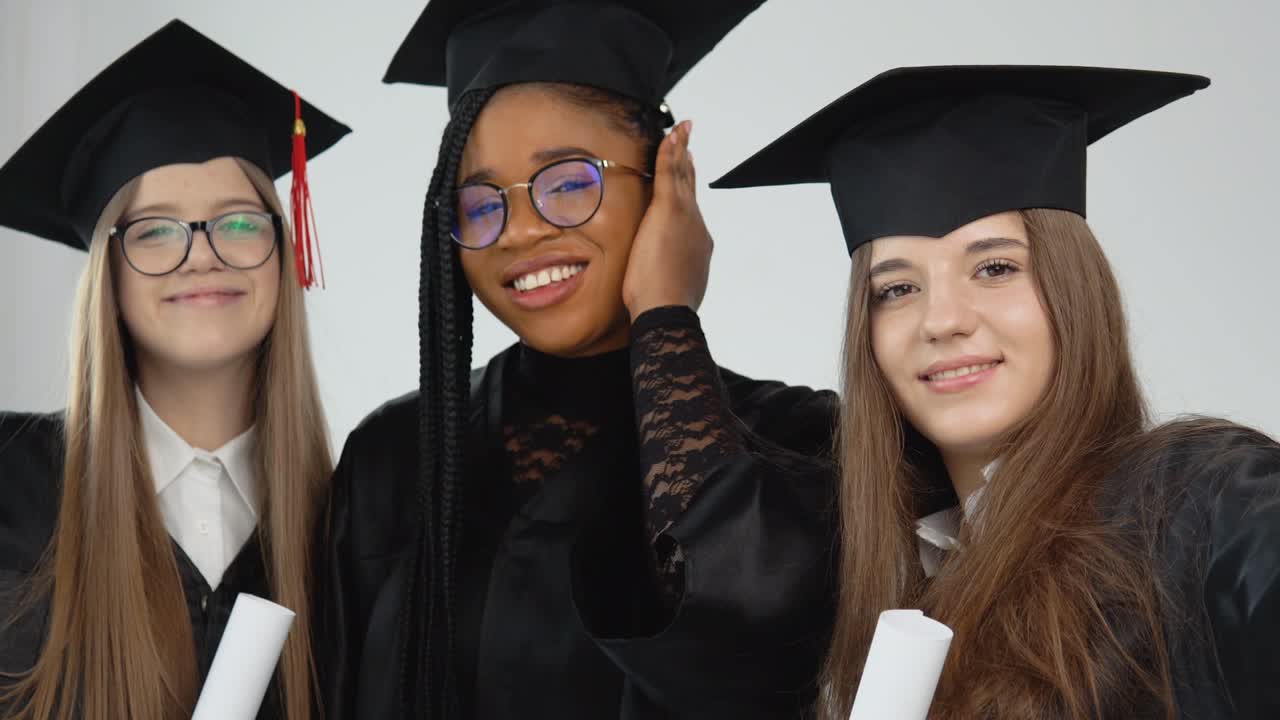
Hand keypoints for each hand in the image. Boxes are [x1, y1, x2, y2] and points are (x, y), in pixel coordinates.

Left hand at [622, 120, 712, 321]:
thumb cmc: (662, 306)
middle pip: (690, 186)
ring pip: (682, 175)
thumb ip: (666, 274)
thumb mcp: (667, 286)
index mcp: (696, 242)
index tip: (687, 169)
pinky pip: (669, 173)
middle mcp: (695, 225)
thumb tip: (657, 279)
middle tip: (687, 140)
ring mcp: (685, 217)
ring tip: (683, 129)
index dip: (688, 186)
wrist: (667, 311)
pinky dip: (672, 152)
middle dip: (688, 162)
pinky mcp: (670, 211)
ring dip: (681, 150)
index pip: (690, 207)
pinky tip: (673, 135)